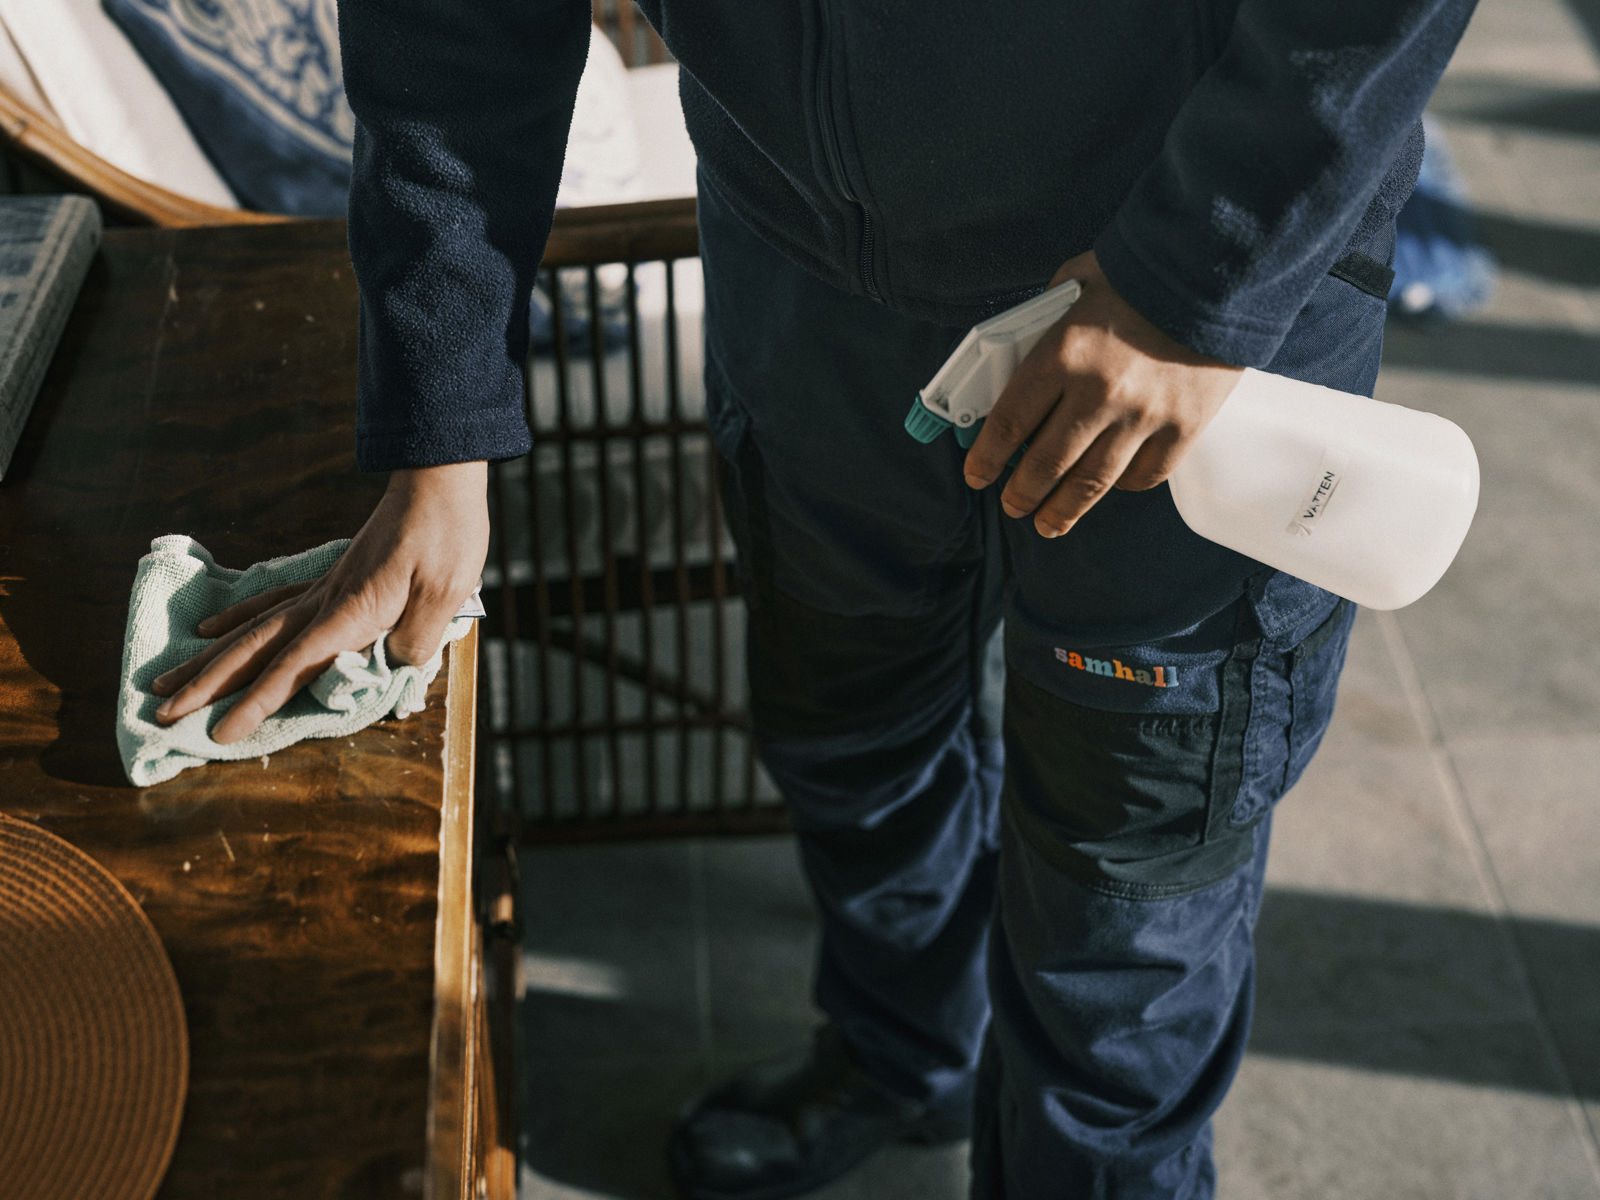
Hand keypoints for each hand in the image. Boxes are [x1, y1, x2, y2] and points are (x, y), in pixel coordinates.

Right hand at [151, 460, 489, 743]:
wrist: (438, 481)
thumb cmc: (447, 536)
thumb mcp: (444, 594)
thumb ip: (414, 639)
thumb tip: (390, 670)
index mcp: (351, 612)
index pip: (293, 666)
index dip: (256, 703)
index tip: (220, 733)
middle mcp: (325, 602)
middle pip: (254, 649)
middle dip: (208, 685)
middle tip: (161, 712)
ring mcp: (323, 588)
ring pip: (253, 628)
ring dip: (209, 657)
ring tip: (167, 679)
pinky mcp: (331, 577)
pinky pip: (272, 602)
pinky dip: (239, 617)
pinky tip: (213, 626)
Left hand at [962, 250, 1243, 536]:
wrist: (1218, 267)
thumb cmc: (1138, 273)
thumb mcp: (1074, 285)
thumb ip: (1043, 327)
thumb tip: (1013, 367)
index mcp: (1064, 354)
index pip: (1010, 422)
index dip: (986, 457)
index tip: (976, 475)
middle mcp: (1101, 393)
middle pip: (1046, 464)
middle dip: (1021, 493)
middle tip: (1012, 505)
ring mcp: (1145, 415)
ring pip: (1092, 483)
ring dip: (1063, 510)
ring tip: (1047, 524)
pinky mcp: (1184, 428)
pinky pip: (1143, 475)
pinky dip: (1120, 486)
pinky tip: (1105, 488)